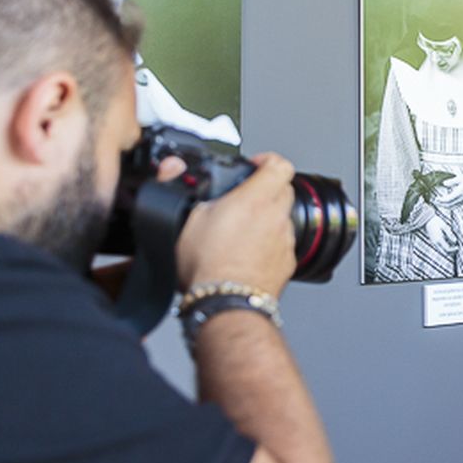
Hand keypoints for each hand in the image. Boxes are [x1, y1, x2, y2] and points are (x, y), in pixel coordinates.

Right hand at [175, 153, 296, 296]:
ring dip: (267, 217)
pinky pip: (283, 243)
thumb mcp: (185, 220)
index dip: (267, 160)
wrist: (227, 302)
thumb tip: (175, 171)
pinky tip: (248, 252)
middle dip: (267, 187)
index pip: (279, 164)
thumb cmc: (208, 266)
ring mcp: (286, 240)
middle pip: (284, 189)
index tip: (255, 165)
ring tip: (242, 229)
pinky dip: (269, 242)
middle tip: (245, 195)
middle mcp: (276, 217)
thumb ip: (186, 191)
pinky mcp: (288, 262)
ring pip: (283, 218)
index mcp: (255, 199)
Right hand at [425, 212, 456, 254]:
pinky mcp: (433, 241)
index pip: (447, 249)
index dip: (453, 249)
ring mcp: (433, 242)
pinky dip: (444, 248)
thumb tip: (455, 240)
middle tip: (457, 249)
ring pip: (441, 250)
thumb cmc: (436, 221)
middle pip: (444, 252)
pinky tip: (449, 244)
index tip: (458, 247)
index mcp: (438, 239)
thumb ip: (449, 234)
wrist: (426, 219)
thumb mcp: (444, 226)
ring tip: (454, 247)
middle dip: (451, 252)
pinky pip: (439, 247)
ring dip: (448, 251)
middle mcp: (435, 242)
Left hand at [436, 172, 462, 204]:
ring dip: (444, 206)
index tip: (436, 198)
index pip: (448, 199)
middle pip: (449, 205)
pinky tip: (445, 204)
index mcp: (460, 192)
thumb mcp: (459, 178)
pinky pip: (455, 206)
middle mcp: (461, 198)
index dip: (441, 200)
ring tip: (439, 203)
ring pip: (452, 207)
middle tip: (435, 201)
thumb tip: (444, 184)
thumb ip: (451, 181)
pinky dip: (449, 206)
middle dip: (441, 204)